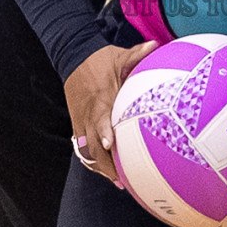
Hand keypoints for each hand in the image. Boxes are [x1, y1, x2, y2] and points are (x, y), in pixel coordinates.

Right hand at [63, 40, 156, 182]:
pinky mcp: (77, 123)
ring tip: (118, 181)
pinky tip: (107, 170)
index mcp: (100, 99)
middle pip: (92, 144)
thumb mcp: (118, 55)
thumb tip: (155, 45)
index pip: (99, 119)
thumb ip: (136, 54)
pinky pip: (83, 146)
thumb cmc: (99, 59)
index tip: (112, 145)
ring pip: (87, 149)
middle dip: (105, 163)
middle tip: (121, 179)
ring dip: (100, 166)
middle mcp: (88, 113)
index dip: (104, 132)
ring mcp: (80, 120)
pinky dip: (93, 159)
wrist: (71, 57)